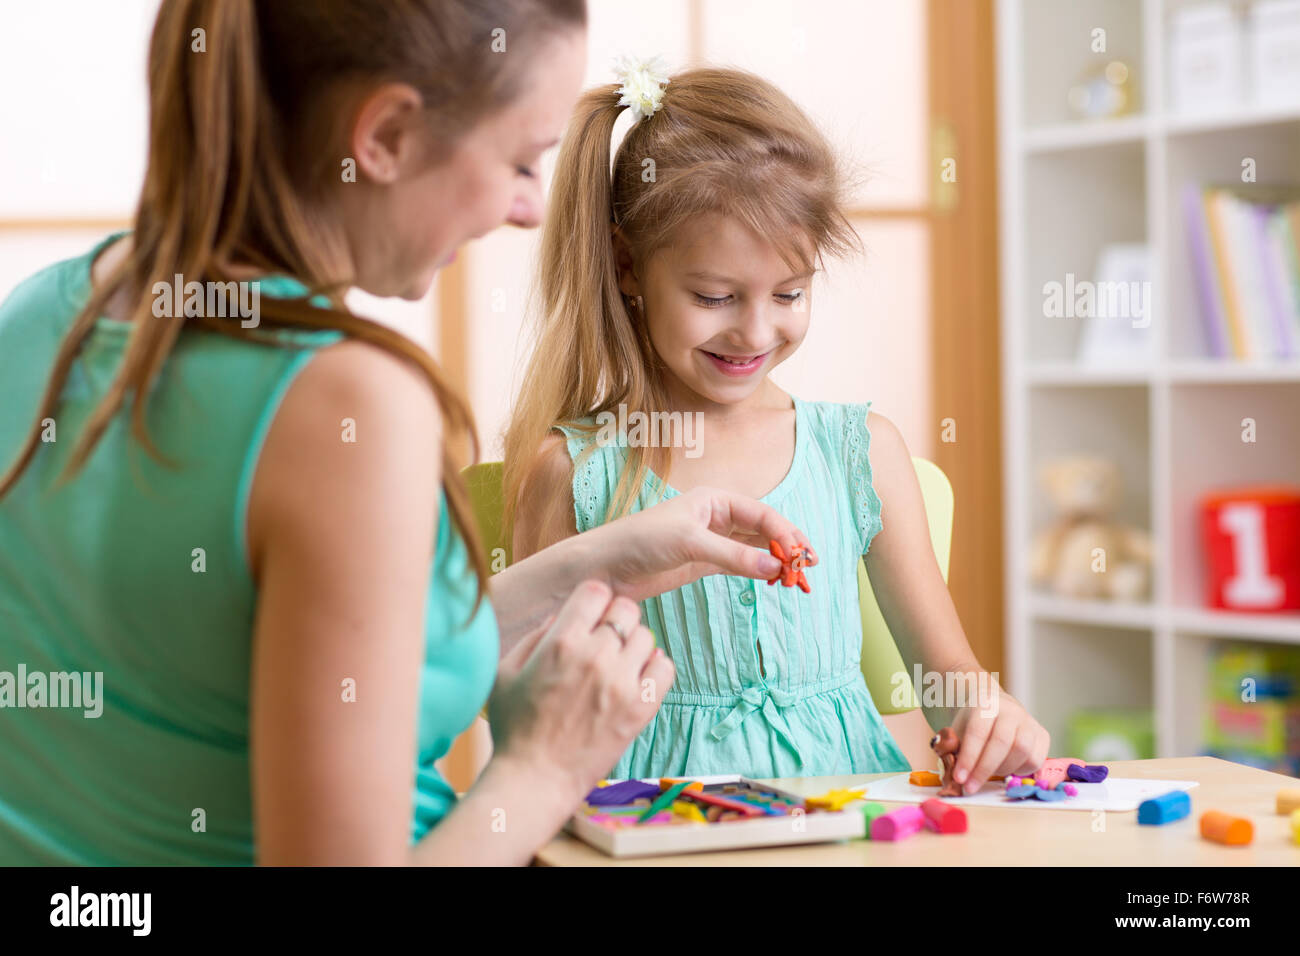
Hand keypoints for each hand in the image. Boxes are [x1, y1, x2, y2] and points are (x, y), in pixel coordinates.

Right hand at [487, 580, 674, 802]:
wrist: (535, 777)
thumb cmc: (515, 726)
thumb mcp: (507, 672)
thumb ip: (535, 636)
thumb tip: (562, 616)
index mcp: (561, 642)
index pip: (596, 590)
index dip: (594, 600)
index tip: (590, 616)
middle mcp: (595, 656)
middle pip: (626, 609)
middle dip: (616, 620)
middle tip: (605, 641)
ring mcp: (621, 682)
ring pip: (647, 636)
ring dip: (634, 647)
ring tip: (619, 666)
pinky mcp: (641, 707)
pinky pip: (666, 668)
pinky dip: (656, 669)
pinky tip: (637, 680)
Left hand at [582, 486, 817, 603]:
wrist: (605, 567)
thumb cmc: (640, 542)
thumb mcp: (689, 543)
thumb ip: (732, 555)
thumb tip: (774, 567)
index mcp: (713, 499)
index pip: (760, 513)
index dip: (784, 532)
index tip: (800, 553)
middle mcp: (716, 517)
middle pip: (763, 529)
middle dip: (787, 545)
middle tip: (810, 565)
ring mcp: (712, 541)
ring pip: (755, 547)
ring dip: (777, 559)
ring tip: (799, 575)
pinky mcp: (704, 563)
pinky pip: (742, 564)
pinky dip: (759, 571)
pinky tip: (775, 580)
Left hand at [948, 677, 1049, 795]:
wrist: (993, 707)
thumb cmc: (972, 724)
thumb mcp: (957, 730)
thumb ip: (953, 750)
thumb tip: (951, 777)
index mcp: (986, 704)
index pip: (978, 732)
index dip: (969, 758)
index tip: (959, 778)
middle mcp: (1011, 711)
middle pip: (1003, 743)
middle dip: (984, 769)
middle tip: (971, 787)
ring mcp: (1029, 722)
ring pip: (1023, 751)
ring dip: (1003, 770)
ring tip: (988, 773)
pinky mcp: (1043, 735)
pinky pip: (1036, 759)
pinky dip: (1020, 771)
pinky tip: (1006, 769)